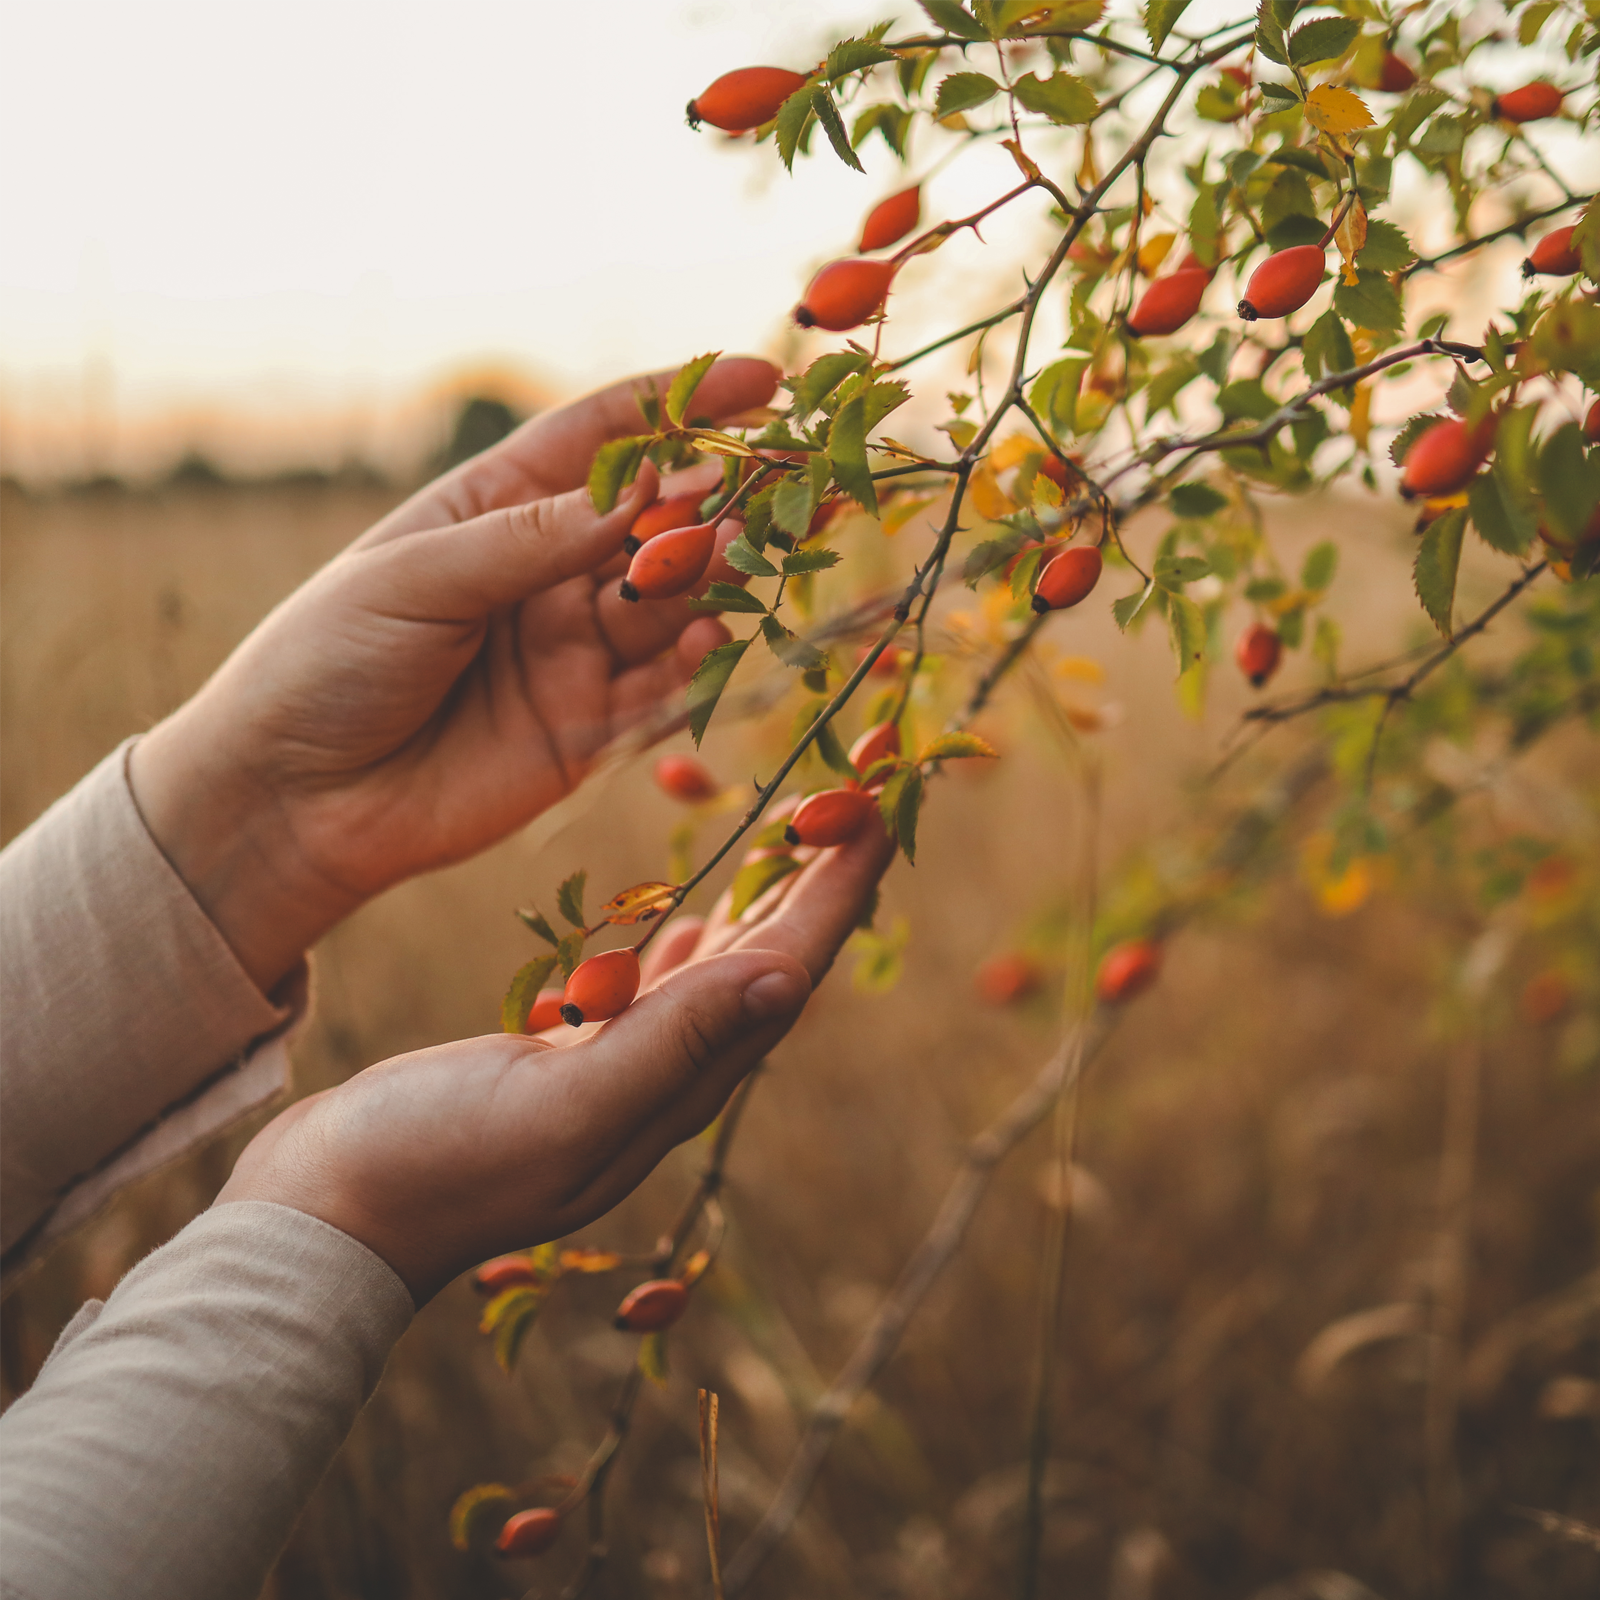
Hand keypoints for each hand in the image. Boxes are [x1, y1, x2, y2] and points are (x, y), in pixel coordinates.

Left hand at [131, 357, 778, 992]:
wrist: (293, 798)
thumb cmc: (329, 659)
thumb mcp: (419, 578)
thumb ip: (536, 539)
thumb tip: (649, 488)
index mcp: (500, 506)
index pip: (607, 437)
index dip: (683, 404)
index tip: (760, 382)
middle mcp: (552, 571)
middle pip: (657, 518)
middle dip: (718, 497)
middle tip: (776, 487)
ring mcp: (576, 648)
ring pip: (672, 601)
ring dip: (710, 576)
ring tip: (736, 555)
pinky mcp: (592, 727)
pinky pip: (663, 688)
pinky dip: (694, 663)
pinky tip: (706, 638)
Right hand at [216, 815, 894, 1303]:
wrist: (331, 1222)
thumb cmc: (434, 1168)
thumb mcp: (562, 1108)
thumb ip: (671, 1045)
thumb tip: (786, 978)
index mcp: (680, 1085)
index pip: (786, 968)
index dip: (840, 889)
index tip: (882, 808)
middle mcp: (668, 1080)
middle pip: (771, 964)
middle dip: (822, 882)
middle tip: (860, 799)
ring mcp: (620, 1073)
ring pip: (722, 974)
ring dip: (769, 905)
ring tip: (802, 845)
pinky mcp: (570, 1063)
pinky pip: (660, 995)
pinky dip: (694, 947)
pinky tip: (704, 924)